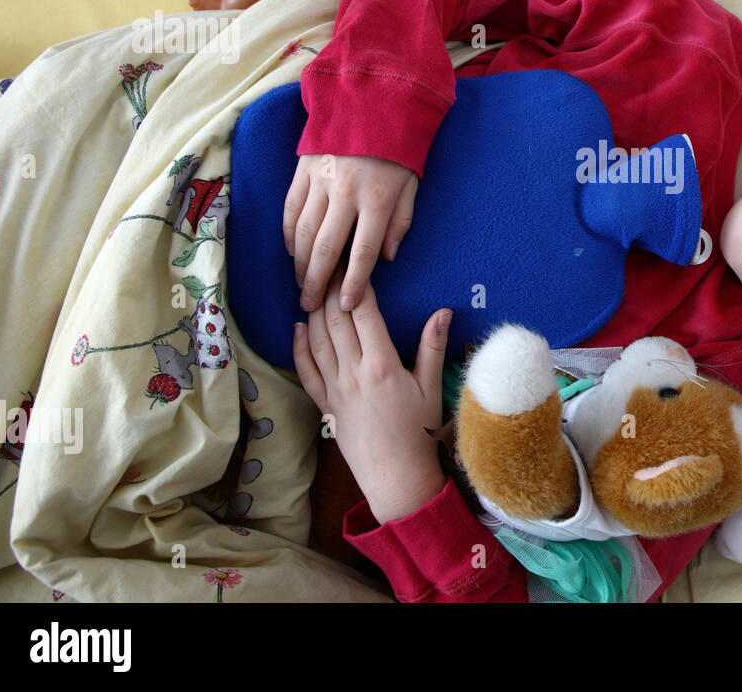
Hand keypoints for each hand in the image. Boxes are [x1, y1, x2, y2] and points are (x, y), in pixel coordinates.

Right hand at [283, 153, 416, 312]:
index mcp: (376, 199)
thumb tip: (387, 258)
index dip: (354, 283)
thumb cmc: (397, 148)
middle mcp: (345, 193)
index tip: (347, 306)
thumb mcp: (411, 184)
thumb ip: (400, 221)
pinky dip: (287, 234)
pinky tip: (290, 251)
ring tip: (300, 283)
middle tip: (311, 304)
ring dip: (298, 263)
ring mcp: (320, 181)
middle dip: (317, 282)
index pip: (363, 252)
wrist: (372, 101)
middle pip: (325, 249)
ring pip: (301, 232)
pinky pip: (290, 208)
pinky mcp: (302, 170)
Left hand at [294, 271, 450, 523]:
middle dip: (330, 290)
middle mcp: (353, 373)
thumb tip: (443, 311)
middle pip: (335, 321)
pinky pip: (307, 371)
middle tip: (329, 266)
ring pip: (317, 341)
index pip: (364, 314)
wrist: (395, 476)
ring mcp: (336, 389)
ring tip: (313, 287)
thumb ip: (433, 346)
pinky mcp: (327, 405)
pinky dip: (299, 347)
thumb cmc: (419, 433)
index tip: (354, 265)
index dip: (357, 286)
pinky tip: (298, 328)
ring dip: (313, 312)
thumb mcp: (431, 387)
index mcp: (382, 365)